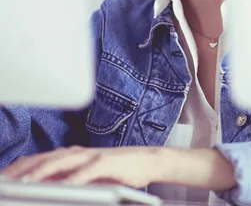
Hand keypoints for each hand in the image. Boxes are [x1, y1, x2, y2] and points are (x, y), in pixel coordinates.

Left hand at [0, 146, 159, 188]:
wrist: (147, 160)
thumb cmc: (117, 170)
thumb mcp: (86, 175)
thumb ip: (65, 178)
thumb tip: (42, 187)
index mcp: (71, 155)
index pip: (37, 160)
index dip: (17, 168)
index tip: (2, 179)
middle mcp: (78, 152)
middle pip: (43, 159)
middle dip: (21, 171)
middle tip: (4, 181)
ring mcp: (92, 156)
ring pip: (60, 163)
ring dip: (40, 172)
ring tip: (23, 183)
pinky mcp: (107, 162)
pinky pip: (86, 171)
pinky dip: (73, 178)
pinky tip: (62, 186)